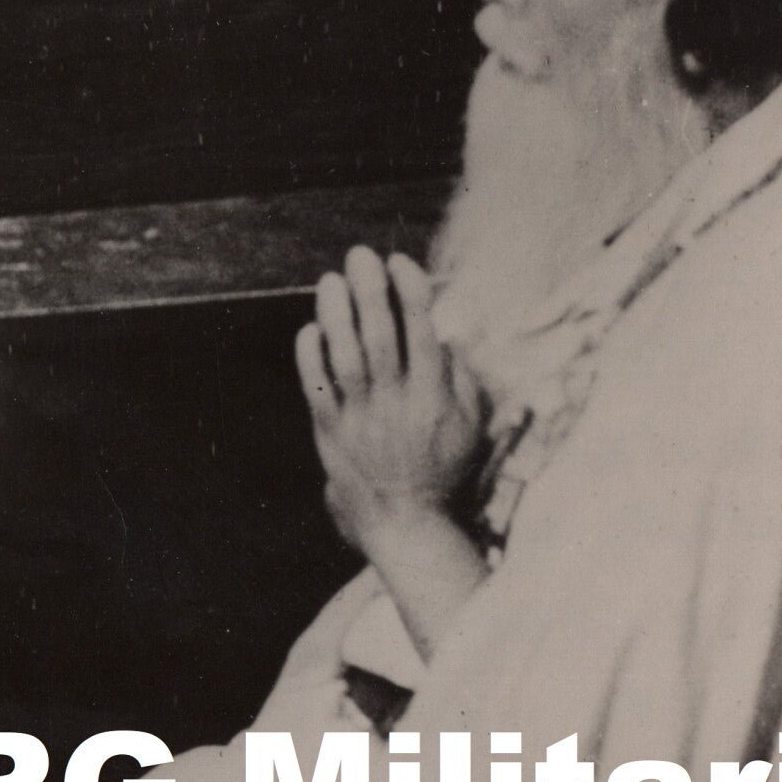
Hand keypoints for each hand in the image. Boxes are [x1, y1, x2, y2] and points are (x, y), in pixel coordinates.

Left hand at [297, 248, 486, 551]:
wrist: (409, 525)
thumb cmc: (446, 471)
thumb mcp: (470, 425)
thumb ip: (459, 378)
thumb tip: (443, 334)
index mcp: (433, 397)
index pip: (421, 332)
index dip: (410, 291)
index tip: (401, 263)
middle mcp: (396, 403)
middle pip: (379, 334)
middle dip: (369, 288)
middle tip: (360, 256)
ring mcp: (361, 418)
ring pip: (343, 353)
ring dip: (336, 312)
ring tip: (332, 282)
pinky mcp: (331, 432)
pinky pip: (316, 385)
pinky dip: (311, 353)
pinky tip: (312, 329)